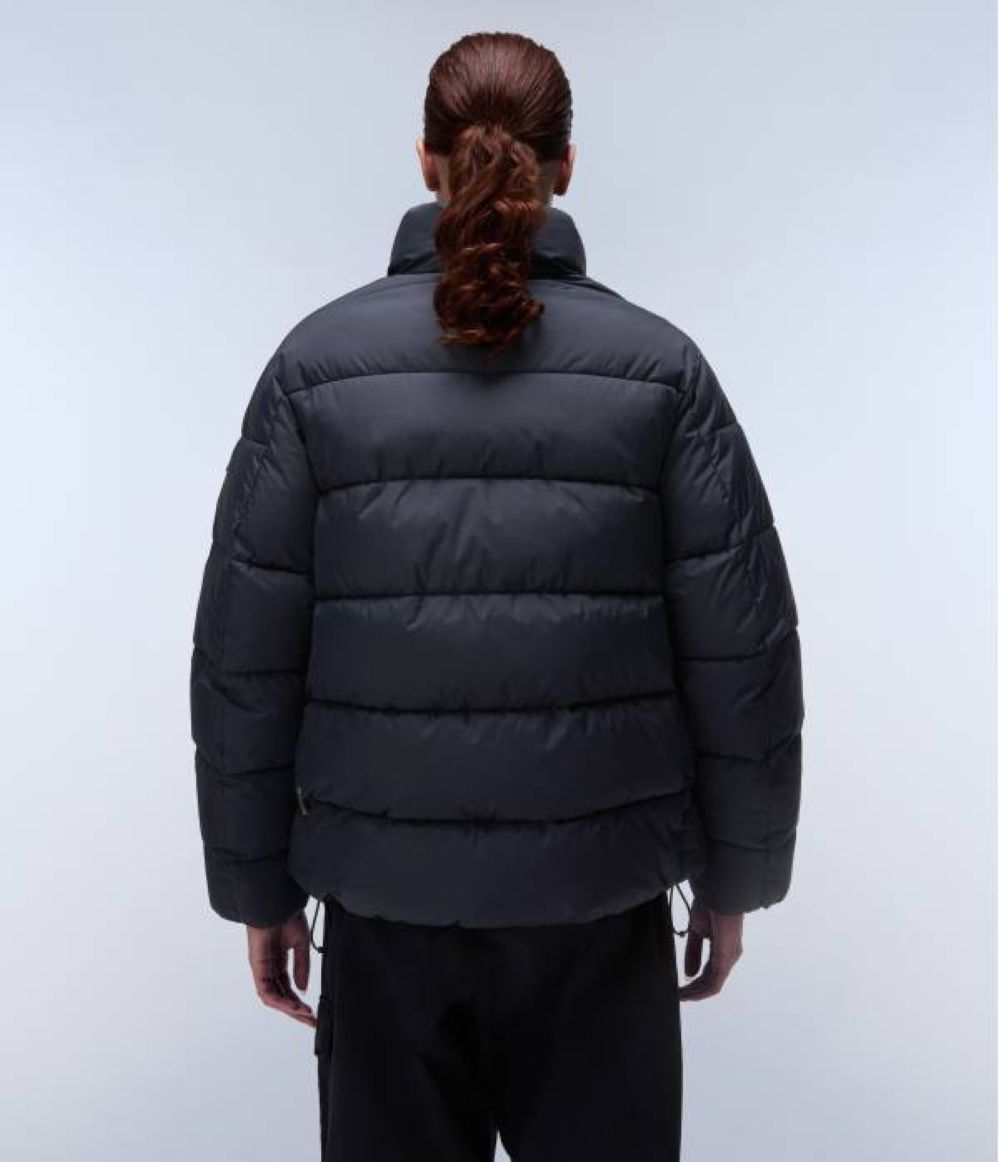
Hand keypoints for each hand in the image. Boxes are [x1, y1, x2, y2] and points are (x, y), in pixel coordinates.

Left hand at [246, 909, 316, 1027]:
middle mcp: (269, 968)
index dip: (300, 1002)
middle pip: (282, 997)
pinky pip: (268, 991)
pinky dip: (281, 1001)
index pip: (289, 988)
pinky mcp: (257, 967)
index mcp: (279, 961)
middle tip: (311, 1021)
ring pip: (274, 998)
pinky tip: (294, 1005)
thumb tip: (303, 989)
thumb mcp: (300, 944)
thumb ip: (301, 967)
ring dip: (289, 1009)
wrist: (276, 903)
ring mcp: (262, 969)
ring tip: (305, 1015)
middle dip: (296, 1011)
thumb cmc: (286, 916)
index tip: (313, 1012)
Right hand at [678, 895, 743, 1000]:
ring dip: (695, 993)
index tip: (679, 987)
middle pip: (711, 981)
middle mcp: (729, 956)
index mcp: (723, 947)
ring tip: (679, 996)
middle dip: (694, 990)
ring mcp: (729, 958)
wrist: (717, 892)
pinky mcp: (725, 959)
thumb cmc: (710, 905)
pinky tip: (687, 993)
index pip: (709, 971)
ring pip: (713, 985)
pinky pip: (714, 983)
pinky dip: (700, 991)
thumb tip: (689, 974)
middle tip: (677, 995)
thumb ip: (694, 951)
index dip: (695, 982)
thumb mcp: (697, 930)